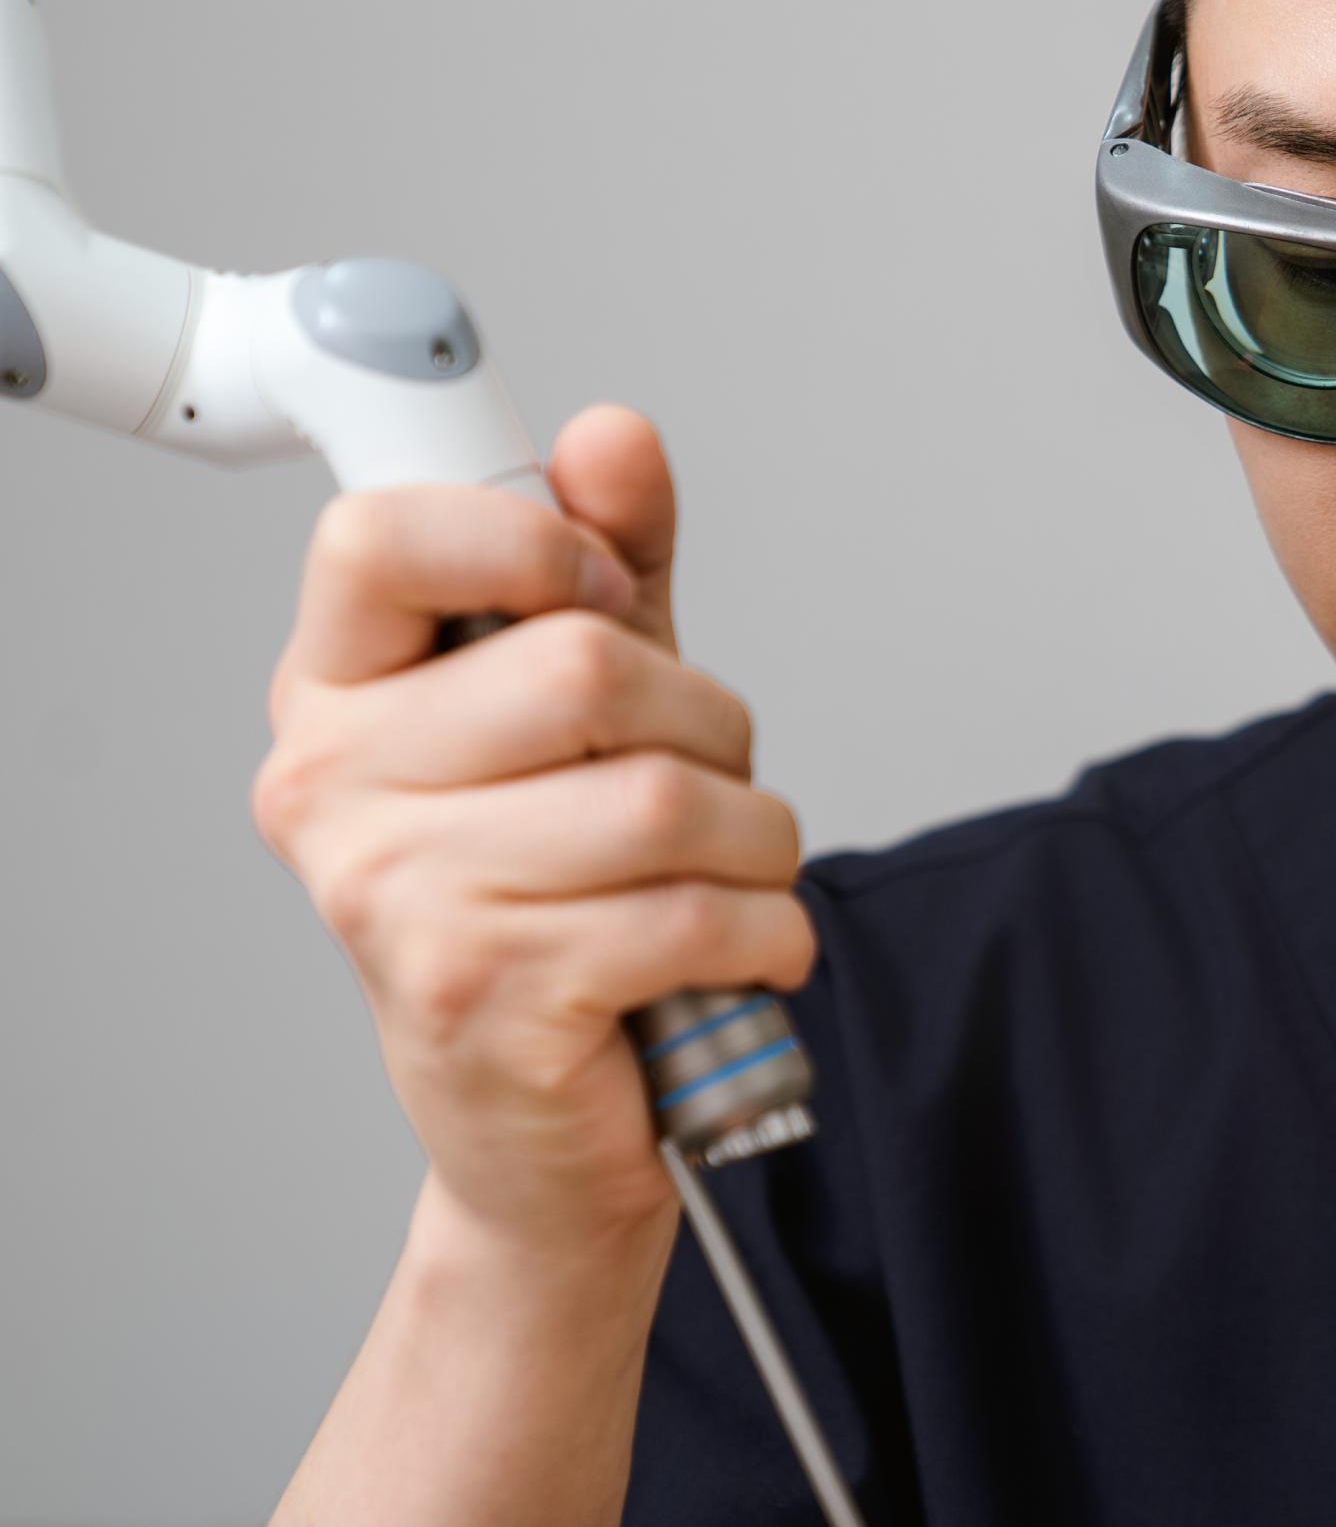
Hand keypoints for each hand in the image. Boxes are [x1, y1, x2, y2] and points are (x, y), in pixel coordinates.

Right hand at [249, 404, 815, 1259]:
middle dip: (708, 720)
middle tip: (709, 776)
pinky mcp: (485, 999)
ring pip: (660, 798)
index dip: (533, 544)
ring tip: (736, 872)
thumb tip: (612, 437)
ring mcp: (396, 901)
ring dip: (755, 835)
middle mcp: (333, 790)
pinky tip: (747, 947)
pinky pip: (693, 912)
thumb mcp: (590, 708)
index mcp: (336, 693)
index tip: (601, 596)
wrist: (539, 1133)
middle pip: (582, 666)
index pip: (382, 538)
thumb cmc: (568, 895)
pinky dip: (768, 928)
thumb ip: (605, 565)